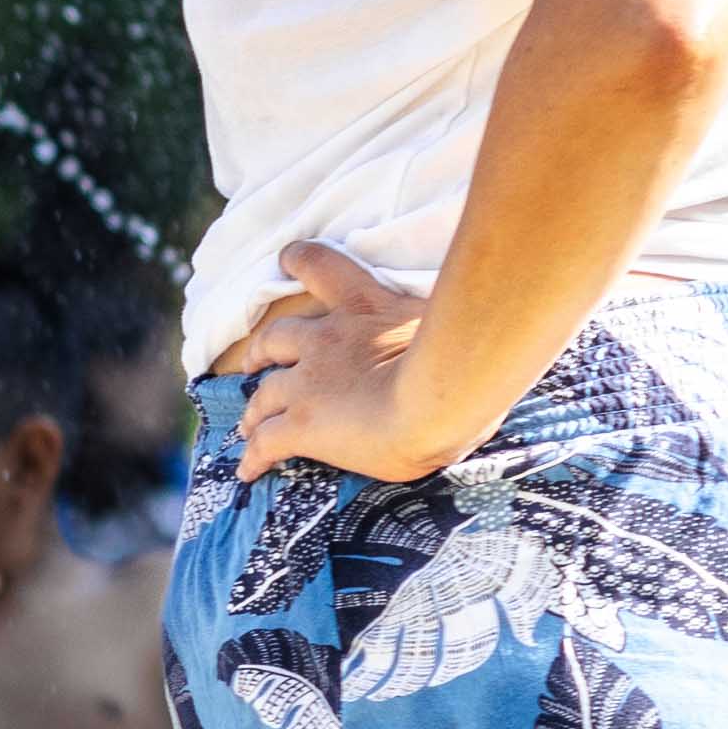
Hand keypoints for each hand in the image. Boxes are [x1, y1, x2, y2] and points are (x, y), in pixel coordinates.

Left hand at [219, 242, 460, 485]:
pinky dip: (252, 457)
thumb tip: (480, 325)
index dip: (300, 260)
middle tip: (252, 365)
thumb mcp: (458, 320)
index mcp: (366, 307)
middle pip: (277, 338)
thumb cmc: (468, 357)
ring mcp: (308, 383)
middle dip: (261, 351)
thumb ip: (449, 321)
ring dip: (253, 410)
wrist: (443, 395)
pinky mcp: (302, 425)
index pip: (324, 267)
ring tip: (248, 424)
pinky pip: (265, 442)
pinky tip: (247, 471)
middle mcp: (327, 339)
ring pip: (264, 394)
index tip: (286, 257)